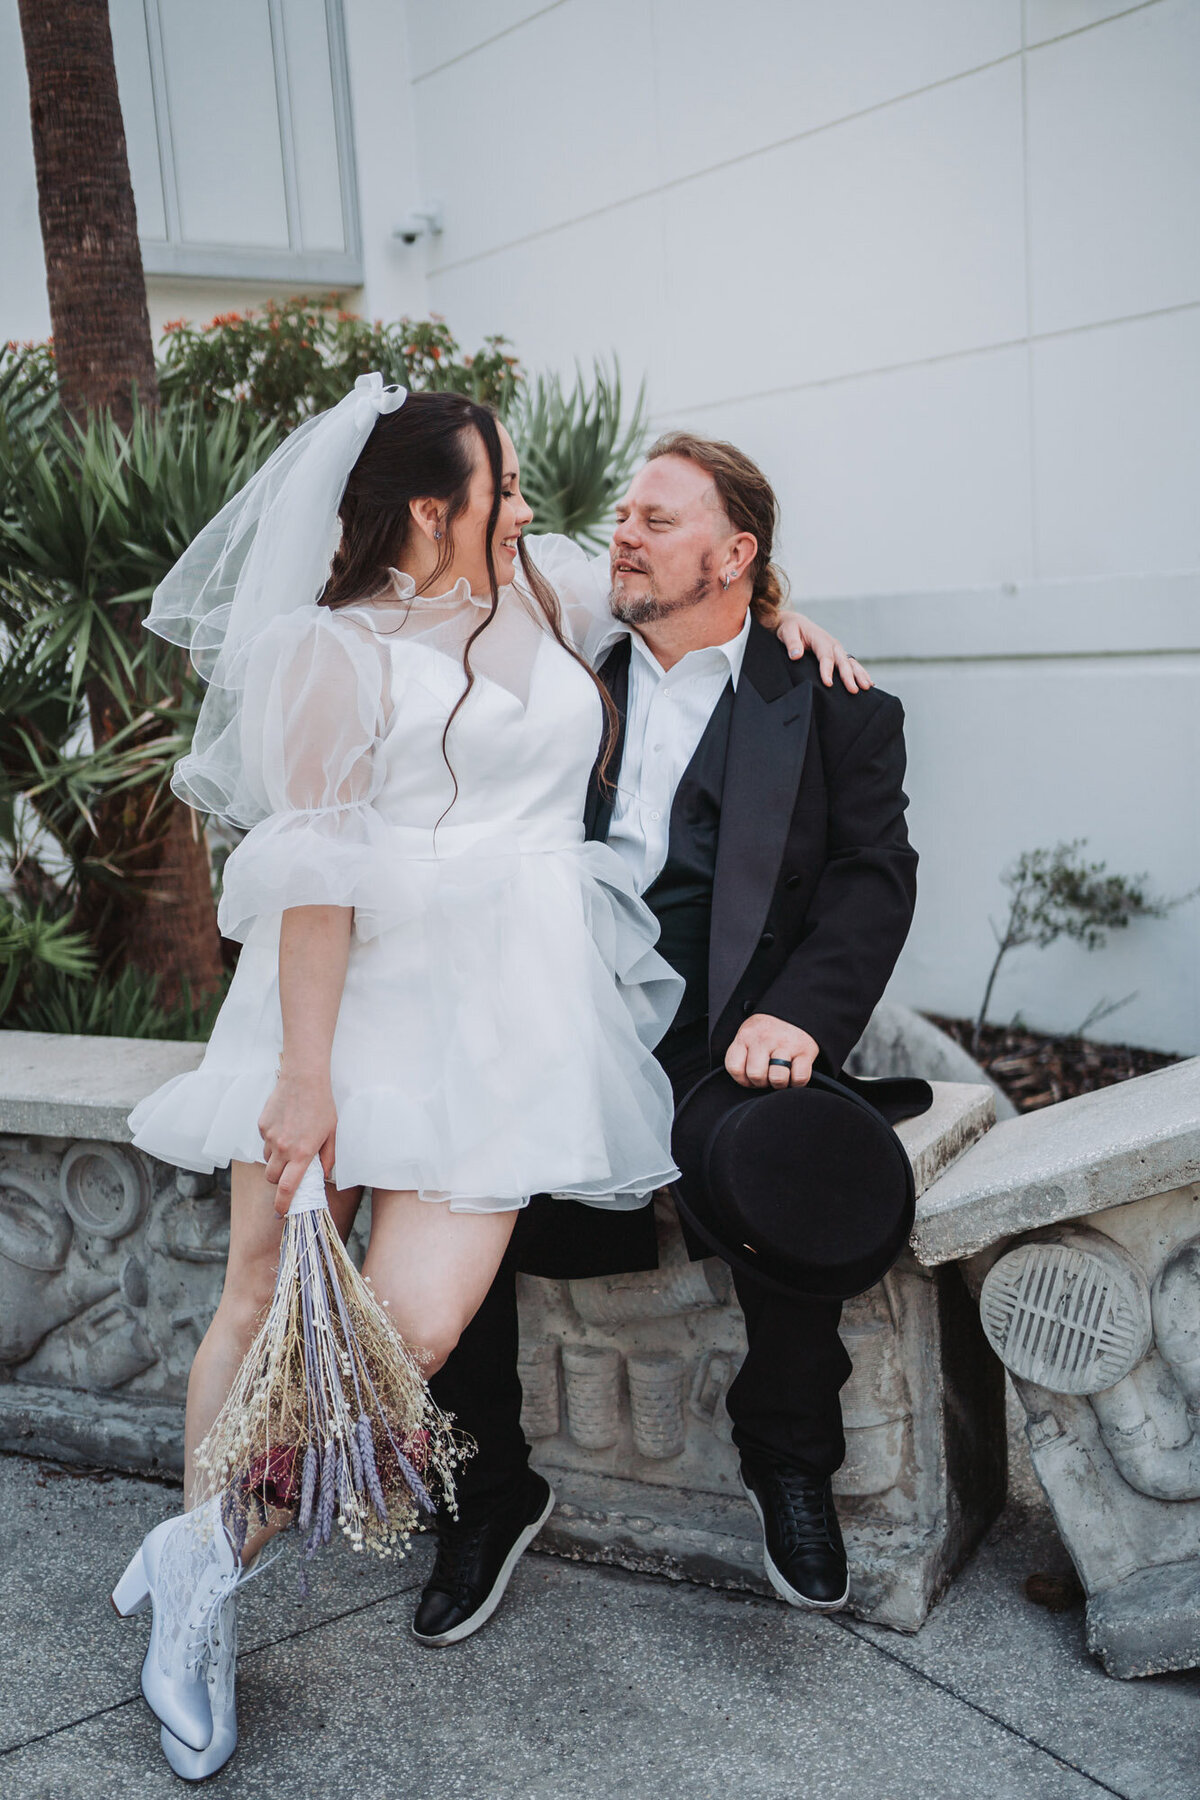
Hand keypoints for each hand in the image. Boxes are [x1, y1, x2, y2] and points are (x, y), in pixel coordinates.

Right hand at [257, 1070, 337, 1217]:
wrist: (303, 1078)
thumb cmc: (322, 1105)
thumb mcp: (332, 1133)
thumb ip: (327, 1157)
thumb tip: (323, 1175)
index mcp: (301, 1153)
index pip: (287, 1188)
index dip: (283, 1204)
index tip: (281, 1213)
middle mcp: (282, 1148)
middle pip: (272, 1178)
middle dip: (279, 1181)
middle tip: (290, 1172)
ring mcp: (270, 1137)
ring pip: (267, 1160)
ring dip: (276, 1159)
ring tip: (291, 1141)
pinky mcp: (262, 1125)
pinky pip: (265, 1141)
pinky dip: (273, 1140)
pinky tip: (285, 1125)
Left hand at [725, 1015, 819, 1089]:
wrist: (796, 1010)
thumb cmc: (768, 1030)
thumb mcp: (748, 1034)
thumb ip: (741, 1054)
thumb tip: (745, 1080)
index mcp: (746, 1036)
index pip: (735, 1068)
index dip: (743, 1079)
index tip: (750, 1077)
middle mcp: (764, 1039)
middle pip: (756, 1076)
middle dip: (762, 1082)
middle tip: (767, 1075)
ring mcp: (785, 1045)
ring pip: (778, 1078)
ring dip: (780, 1083)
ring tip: (781, 1073)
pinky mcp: (805, 1051)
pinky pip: (799, 1078)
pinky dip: (797, 1081)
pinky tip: (794, 1071)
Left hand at [776, 613, 871, 692]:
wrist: (795, 623)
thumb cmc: (790, 628)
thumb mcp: (787, 632)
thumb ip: (792, 643)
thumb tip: (796, 656)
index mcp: (820, 639)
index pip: (825, 656)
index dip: (827, 670)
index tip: (828, 684)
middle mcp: (832, 644)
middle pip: (842, 661)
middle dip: (849, 676)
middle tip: (854, 690)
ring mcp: (837, 650)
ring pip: (851, 663)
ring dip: (860, 674)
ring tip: (867, 687)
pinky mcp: (838, 655)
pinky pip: (851, 664)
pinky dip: (860, 673)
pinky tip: (868, 684)